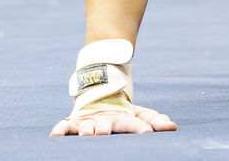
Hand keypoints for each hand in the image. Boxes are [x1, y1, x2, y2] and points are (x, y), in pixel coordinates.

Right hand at [51, 98, 176, 136]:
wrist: (99, 91)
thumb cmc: (122, 111)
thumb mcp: (139, 114)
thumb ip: (154, 120)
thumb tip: (172, 127)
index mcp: (121, 116)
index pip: (131, 122)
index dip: (139, 126)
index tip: (147, 132)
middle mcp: (103, 119)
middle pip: (105, 123)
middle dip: (106, 127)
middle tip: (106, 131)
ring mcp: (87, 121)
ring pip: (85, 125)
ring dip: (86, 129)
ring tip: (87, 134)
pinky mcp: (73, 123)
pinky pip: (65, 126)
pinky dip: (60, 129)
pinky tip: (56, 135)